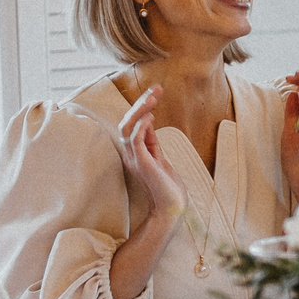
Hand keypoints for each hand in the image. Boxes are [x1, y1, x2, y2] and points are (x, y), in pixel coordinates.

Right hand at [114, 85, 186, 223]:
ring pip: (128, 128)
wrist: (172, 209)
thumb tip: (148, 120)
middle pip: (126, 122)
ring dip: (140, 110)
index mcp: (134, 153)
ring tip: (153, 97)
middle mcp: (130, 155)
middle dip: (139, 103)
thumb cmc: (168, 186)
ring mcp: (135, 159)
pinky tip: (151, 116)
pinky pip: (135, 141)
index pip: (131, 124)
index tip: (155, 91)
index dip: (140, 106)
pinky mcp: (142, 164)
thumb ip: (152, 141)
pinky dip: (141, 126)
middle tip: (156, 89)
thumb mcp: (160, 158)